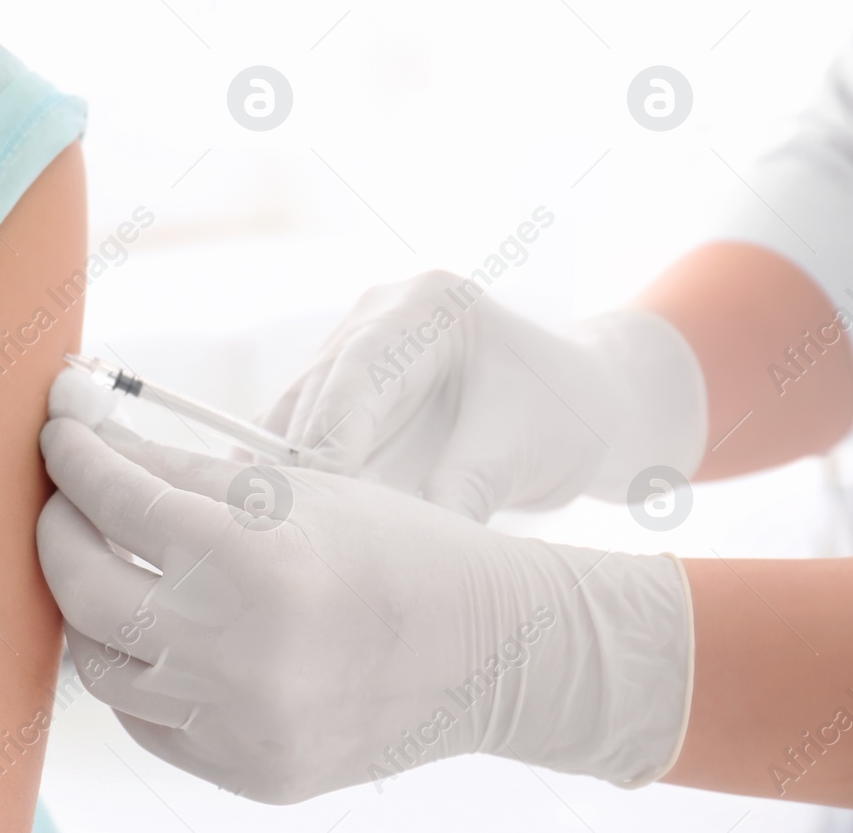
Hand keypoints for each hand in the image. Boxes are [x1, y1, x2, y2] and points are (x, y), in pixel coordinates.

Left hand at [36, 369, 693, 803]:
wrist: (492, 654)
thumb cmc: (397, 548)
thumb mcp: (294, 489)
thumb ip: (180, 470)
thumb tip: (91, 440)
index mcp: (255, 561)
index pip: (117, 501)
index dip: (74, 459)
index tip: (59, 436)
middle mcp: (238, 653)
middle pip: (83, 588)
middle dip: (58, 529)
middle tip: (64, 497)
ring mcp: (238, 726)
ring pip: (100, 665)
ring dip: (85, 604)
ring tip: (103, 562)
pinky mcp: (244, 773)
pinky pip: (146, 719)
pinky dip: (136, 667)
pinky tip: (152, 628)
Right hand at [259, 270, 708, 519]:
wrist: (579, 408)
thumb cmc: (564, 417)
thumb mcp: (522, 452)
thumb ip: (464, 489)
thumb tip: (406, 549)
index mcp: (428, 304)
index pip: (360, 370)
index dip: (332, 434)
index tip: (322, 496)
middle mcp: (376, 314)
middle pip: (316, 391)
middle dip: (297, 461)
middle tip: (284, 527)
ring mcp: (350, 347)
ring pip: (290, 413)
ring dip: (280, 472)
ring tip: (272, 532)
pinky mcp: (338, 390)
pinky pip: (296, 434)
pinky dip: (288, 477)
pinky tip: (277, 523)